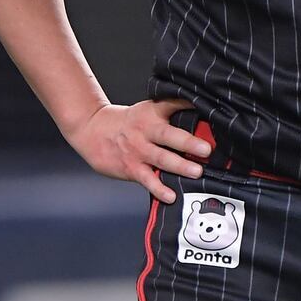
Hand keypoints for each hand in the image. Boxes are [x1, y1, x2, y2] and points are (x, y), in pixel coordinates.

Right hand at [67, 98, 210, 202]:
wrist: (92, 130)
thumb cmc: (127, 122)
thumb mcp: (148, 110)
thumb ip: (171, 113)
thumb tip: (202, 118)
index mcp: (152, 113)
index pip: (172, 105)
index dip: (189, 106)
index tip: (208, 110)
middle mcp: (146, 131)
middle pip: (169, 135)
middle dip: (189, 143)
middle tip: (207, 149)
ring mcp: (138, 150)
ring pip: (161, 158)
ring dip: (179, 166)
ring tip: (197, 172)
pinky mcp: (131, 168)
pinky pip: (147, 179)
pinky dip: (159, 188)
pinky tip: (171, 195)